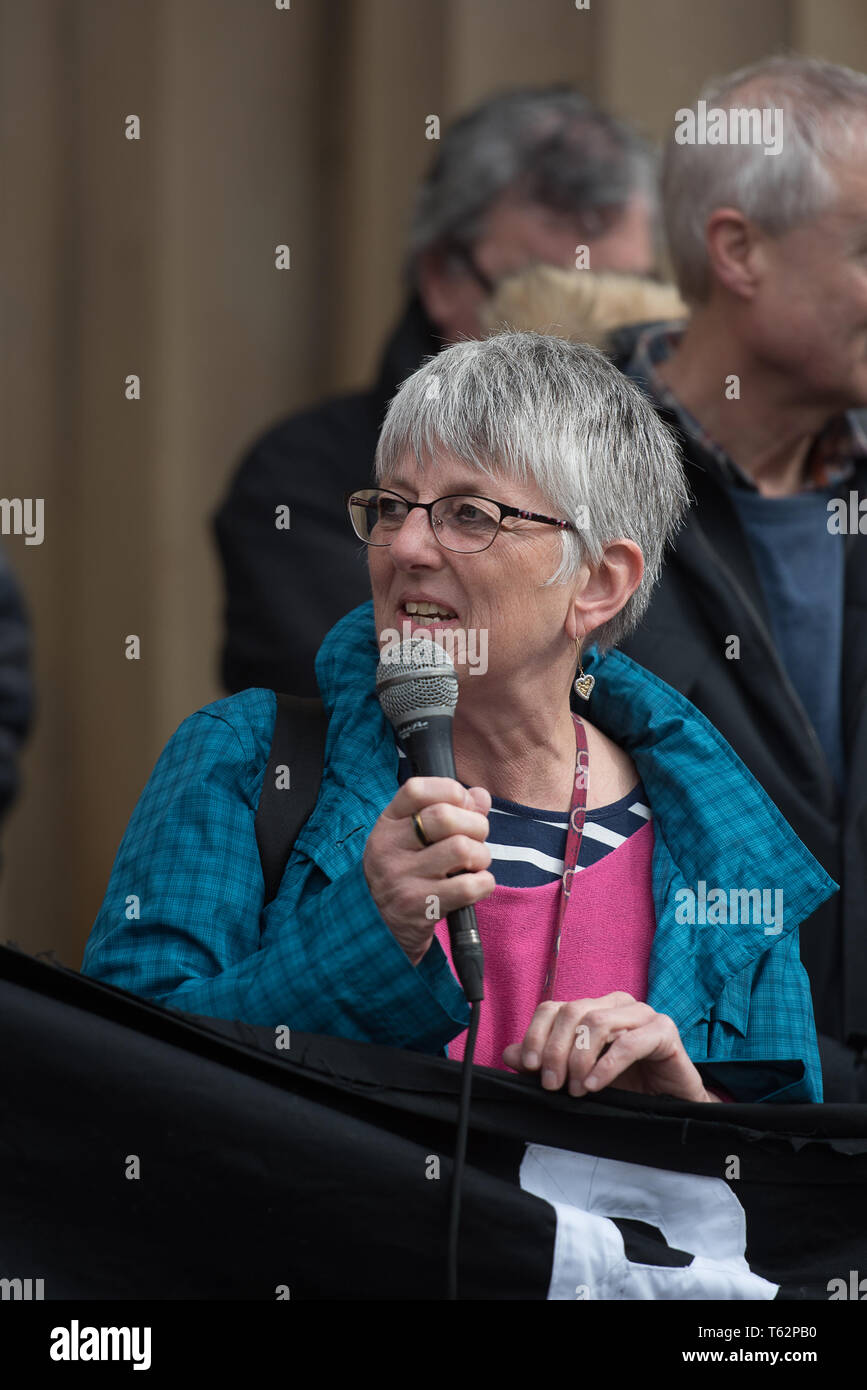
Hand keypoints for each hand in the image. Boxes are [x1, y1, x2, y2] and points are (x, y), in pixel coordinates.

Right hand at [362, 776, 494, 965]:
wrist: (378, 928)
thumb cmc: (405, 874)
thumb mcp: (413, 839)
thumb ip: (450, 811)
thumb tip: (481, 796)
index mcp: (387, 824)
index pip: (416, 789)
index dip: (451, 791)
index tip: (463, 806)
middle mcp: (389, 847)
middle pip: (445, 816)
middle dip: (476, 826)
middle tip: (475, 840)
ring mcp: (402, 878)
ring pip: (462, 849)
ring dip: (481, 857)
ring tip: (473, 866)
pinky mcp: (419, 907)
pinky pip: (469, 886)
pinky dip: (484, 884)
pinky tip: (475, 886)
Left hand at [501, 993, 713, 1102]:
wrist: (670, 1105)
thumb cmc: (625, 1087)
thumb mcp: (577, 1076)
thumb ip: (545, 1063)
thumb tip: (510, 1053)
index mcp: (592, 1008)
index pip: (553, 1007)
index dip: (537, 1034)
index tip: (530, 1066)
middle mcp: (614, 1004)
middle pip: (571, 1012)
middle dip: (556, 1051)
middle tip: (552, 1085)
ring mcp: (641, 1013)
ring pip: (596, 1022)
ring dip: (579, 1059)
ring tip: (575, 1089)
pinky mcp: (663, 1030)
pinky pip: (629, 1042)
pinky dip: (606, 1065)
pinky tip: (595, 1085)